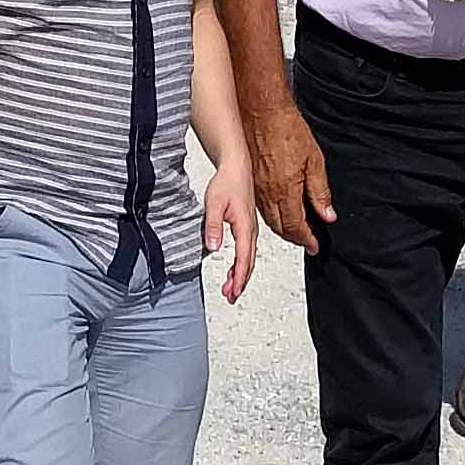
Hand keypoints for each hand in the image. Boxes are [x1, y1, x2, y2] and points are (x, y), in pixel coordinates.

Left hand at [204, 153, 258, 301]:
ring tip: (229, 289)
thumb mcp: (213, 204)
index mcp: (246, 227)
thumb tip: (212, 248)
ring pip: (248, 258)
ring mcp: (250, 229)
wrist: (236, 167)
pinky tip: (232, 271)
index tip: (232, 292)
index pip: (243, 259)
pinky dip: (240, 264)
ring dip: (240, 275)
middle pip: (248, 263)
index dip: (238, 278)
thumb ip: (213, 227)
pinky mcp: (247, 226)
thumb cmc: (227, 183)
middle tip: (230, 297)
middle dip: (240, 282)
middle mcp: (251, 231)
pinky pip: (246, 251)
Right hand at [247, 100, 335, 248]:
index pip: (296, 226)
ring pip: (269, 219)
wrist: (262, 110)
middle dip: (295, 237)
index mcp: (285, 190)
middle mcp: (267, 193)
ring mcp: (256, 187)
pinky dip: (272, 214)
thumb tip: (327, 214)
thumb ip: (320, 192)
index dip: (307, 239)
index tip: (314, 245)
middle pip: (281, 227)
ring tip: (296, 228)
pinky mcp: (250, 179)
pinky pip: (260, 206)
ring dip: (283, 228)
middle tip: (307, 239)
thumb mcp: (315, 161)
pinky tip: (280, 209)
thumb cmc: (287, 129)